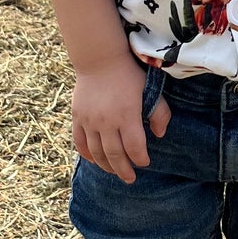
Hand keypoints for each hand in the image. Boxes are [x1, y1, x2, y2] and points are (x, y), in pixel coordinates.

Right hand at [73, 60, 171, 182]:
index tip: (144, 162)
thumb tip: (159, 134)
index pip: (135, 147)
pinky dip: (87, 154)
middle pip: (115, 155)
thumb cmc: (129, 75)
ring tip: (114, 172)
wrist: (100, 59)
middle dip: (124, 170)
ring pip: (97, 152)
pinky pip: (80, 142)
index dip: (140, 159)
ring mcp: (90, 121)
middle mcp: (107, 122)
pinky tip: (94, 160)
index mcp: (127, 115)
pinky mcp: (77, 117)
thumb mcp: (150, 90)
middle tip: (130, 178)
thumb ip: (159, 112)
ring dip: (106, 166)